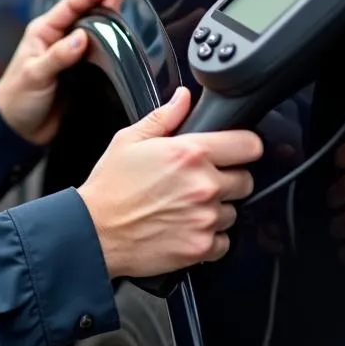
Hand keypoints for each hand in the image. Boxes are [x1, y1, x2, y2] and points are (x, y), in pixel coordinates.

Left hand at [0, 0, 124, 145]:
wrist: (18, 129)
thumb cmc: (17, 98)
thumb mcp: (35, 75)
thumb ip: (57, 56)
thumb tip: (81, 38)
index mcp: (43, 33)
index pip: (69, 7)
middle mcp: (57, 40)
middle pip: (84, 15)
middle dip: (103, 2)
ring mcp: (69, 56)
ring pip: (93, 33)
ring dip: (109, 23)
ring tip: (126, 11)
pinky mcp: (80, 73)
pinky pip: (98, 55)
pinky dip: (110, 48)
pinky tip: (123, 44)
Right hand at [77, 87, 262, 278]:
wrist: (94, 232)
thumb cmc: (110, 187)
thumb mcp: (128, 140)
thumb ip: (164, 117)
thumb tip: (184, 98)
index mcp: (189, 153)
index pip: (249, 145)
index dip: (243, 146)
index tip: (234, 151)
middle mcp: (203, 185)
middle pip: (246, 180)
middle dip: (227, 178)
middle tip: (198, 181)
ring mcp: (205, 218)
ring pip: (234, 211)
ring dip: (216, 209)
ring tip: (184, 206)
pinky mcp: (202, 247)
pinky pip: (224, 241)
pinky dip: (209, 236)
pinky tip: (184, 227)